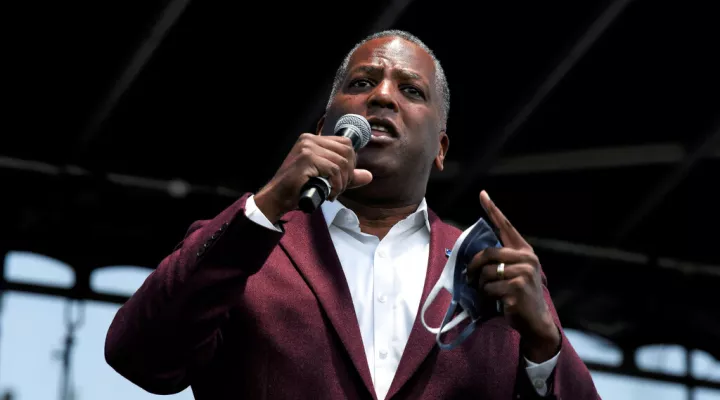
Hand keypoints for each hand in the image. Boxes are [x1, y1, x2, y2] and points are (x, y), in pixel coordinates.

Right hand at [254, 133, 372, 222]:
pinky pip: (333, 170)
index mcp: (312, 139)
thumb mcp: (326, 179)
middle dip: (348, 173)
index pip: (345, 143)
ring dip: (342, 182)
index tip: (344, 178)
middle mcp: (309, 139)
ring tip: (333, 192)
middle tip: (339, 188)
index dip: (351, 162)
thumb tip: (368, 176)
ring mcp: (307, 148)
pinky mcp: (306, 159)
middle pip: (346, 151)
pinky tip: (329, 194)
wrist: (277, 198)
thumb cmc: (299, 189)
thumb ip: (346, 176)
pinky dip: (336, 185)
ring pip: (342, 162)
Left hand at [467, 190, 559, 362]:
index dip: (493, 210)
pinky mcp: (516, 288)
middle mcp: (527, 259)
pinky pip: (488, 288)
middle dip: (474, 266)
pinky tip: (496, 303)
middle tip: (469, 278)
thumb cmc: (520, 298)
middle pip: (488, 253)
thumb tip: (476, 257)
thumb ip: (502, 262)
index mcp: (525, 252)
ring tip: (488, 294)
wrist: (536, 323)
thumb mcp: (515, 274)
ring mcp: (523, 273)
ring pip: (486, 272)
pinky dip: (486, 297)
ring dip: (481, 286)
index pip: (506, 227)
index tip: (482, 194)